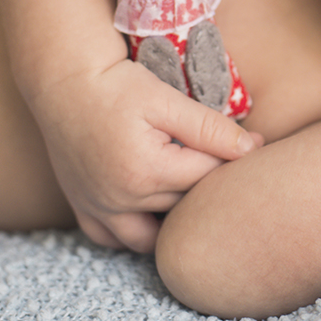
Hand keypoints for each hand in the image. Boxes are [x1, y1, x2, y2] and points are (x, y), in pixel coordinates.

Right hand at [31, 57, 262, 252]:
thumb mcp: (167, 100)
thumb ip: (209, 128)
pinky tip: (155, 212)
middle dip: (210, 184)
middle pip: (184, 204)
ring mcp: (99, 208)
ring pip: (153, 232)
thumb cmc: (117, 85)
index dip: (235, 156)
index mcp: (147, 172)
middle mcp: (121, 200)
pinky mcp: (83, 206)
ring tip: (194, 188)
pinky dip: (135, 232)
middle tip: (228, 160)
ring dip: (176, 217)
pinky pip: (113, 238)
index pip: (206, 175)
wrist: (63, 82)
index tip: (257, 142)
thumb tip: (252, 148)